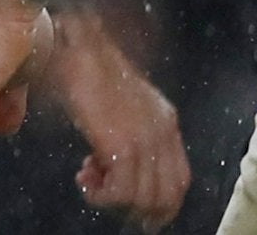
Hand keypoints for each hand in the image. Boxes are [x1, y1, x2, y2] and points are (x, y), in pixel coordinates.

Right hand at [42, 10, 188, 232]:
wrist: (76, 48)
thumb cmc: (90, 71)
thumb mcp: (122, 105)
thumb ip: (129, 134)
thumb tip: (113, 169)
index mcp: (165, 122)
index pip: (180, 180)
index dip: (161, 204)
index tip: (135, 208)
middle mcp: (162, 132)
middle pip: (167, 197)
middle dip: (136, 209)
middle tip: (107, 195)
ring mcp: (145, 138)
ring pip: (143, 199)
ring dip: (112, 200)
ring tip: (90, 180)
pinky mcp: (122, 143)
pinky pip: (120, 193)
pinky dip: (99, 195)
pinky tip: (83, 178)